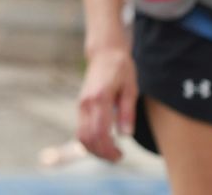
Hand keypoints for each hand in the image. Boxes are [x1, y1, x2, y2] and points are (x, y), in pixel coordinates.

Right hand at [75, 45, 138, 161]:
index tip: (121, 155)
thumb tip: (125, 135)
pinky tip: (104, 142)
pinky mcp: (80, 105)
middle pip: (87, 138)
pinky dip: (90, 140)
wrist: (104, 53)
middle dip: (101, 153)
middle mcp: (86, 103)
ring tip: (111, 152)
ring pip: (80, 135)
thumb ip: (128, 112)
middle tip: (118, 157)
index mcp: (99, 98)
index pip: (100, 132)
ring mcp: (81, 104)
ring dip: (94, 149)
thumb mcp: (131, 89)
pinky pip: (80, 129)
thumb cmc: (121, 69)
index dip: (109, 149)